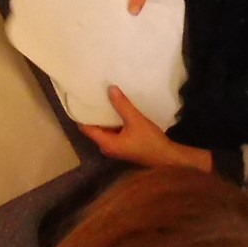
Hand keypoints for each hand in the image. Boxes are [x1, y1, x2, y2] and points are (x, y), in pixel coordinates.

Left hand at [81, 86, 212, 172]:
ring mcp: (116, 148)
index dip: (81, 114)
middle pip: (94, 128)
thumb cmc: (150, 141)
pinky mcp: (124, 146)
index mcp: (106, 143)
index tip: (79, 99)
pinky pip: (113, 132)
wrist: (168, 158)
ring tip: (104, 99)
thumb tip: (110, 89)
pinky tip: (117, 110)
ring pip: (104, 130)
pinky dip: (113, 122)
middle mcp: (107, 147)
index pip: (85, 128)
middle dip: (93, 113)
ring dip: (105, 117)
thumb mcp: (135, 120)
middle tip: (92, 96)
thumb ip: (122, 105)